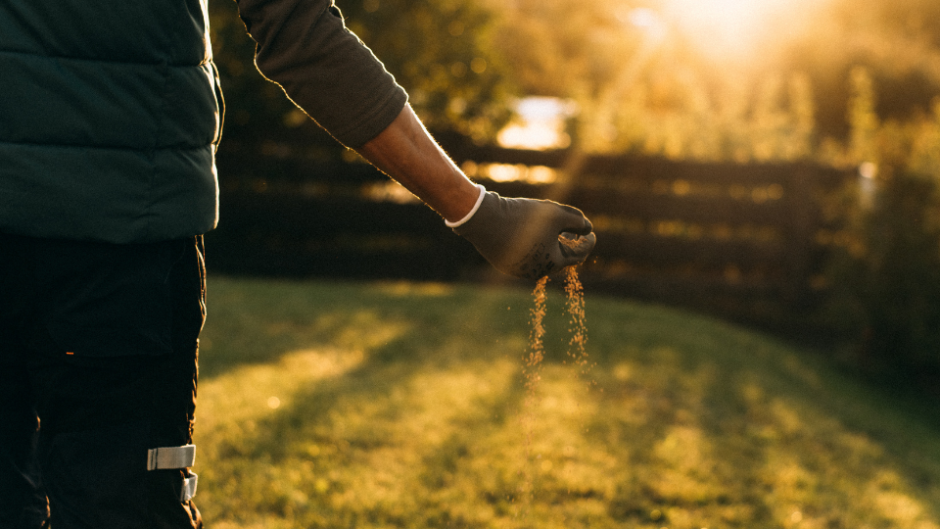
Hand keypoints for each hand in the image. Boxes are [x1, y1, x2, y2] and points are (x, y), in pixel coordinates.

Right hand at [453, 191, 596, 278]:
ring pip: (542, 258)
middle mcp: (536, 272)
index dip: (588, 242)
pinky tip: (533, 232)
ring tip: (554, 230)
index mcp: (552, 264)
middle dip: (569, 244)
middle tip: (574, 232)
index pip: (578, 255)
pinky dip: (534, 246)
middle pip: (560, 258)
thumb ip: (577, 221)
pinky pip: (526, 256)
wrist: (485, 220)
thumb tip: (589, 229)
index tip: (591, 232)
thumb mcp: (556, 214)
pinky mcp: (505, 264)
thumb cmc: (524, 217)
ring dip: (551, 245)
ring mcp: (518, 270)